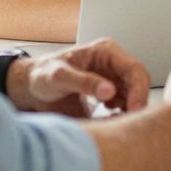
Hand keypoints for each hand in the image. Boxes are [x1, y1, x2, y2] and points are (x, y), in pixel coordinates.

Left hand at [9, 39, 150, 116]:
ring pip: (134, 94)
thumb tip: (110, 90)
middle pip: (139, 81)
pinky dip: (121, 113)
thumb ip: (83, 82)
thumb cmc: (42, 75)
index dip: (138, 89)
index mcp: (106, 51)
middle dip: (136, 100)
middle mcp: (113, 63)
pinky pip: (125, 103)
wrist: (31, 88)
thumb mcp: (59, 77)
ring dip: (129, 107)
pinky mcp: (109, 92)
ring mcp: (112, 77)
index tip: (133, 109)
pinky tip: (108, 117)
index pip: (134, 68)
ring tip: (113, 117)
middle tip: (127, 119)